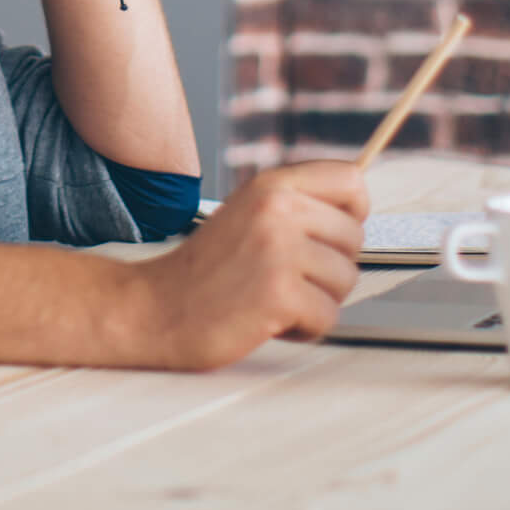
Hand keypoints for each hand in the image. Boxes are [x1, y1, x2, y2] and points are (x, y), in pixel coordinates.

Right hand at [130, 162, 366, 368]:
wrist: (155, 307)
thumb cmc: (205, 270)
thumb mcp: (248, 213)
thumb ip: (295, 205)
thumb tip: (355, 213)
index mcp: (272, 185)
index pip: (352, 181)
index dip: (350, 214)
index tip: (325, 236)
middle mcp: (278, 209)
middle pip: (354, 238)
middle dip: (329, 268)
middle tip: (286, 277)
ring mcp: (278, 250)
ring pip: (346, 280)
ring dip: (317, 300)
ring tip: (274, 298)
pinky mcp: (279, 293)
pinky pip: (328, 317)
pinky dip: (304, 329)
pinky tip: (270, 321)